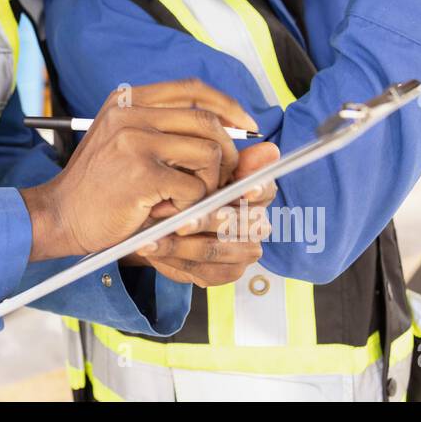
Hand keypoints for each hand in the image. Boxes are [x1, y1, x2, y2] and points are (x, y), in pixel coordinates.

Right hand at [21, 78, 256, 261]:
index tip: (246, 125)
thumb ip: (165, 128)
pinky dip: (191, 205)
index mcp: (128, 101)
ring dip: (209, 184)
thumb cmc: (98, 184)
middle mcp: (130, 114)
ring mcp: (135, 142)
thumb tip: (232, 126)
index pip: (192, 89)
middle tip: (224, 178)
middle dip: (228, 153)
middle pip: (207, 122)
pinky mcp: (142, 174)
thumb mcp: (125, 141)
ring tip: (185, 199)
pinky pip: (195, 188)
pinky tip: (168, 211)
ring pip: (208, 154)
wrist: (59, 214)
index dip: (226, 105)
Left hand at [123, 141, 279, 286]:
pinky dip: (171, 257)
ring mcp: (241, 252)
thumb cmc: (183, 191)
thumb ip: (227, 158)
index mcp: (255, 195)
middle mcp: (255, 225)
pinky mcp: (223, 273)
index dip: (256, 189)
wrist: (162, 225)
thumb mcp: (198, 170)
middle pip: (238, 223)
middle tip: (181, 219)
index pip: (265, 190)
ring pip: (213, 247)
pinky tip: (150, 248)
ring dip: (179, 242)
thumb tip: (270, 149)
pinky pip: (198, 267)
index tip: (243, 190)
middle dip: (207, 220)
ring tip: (150, 234)